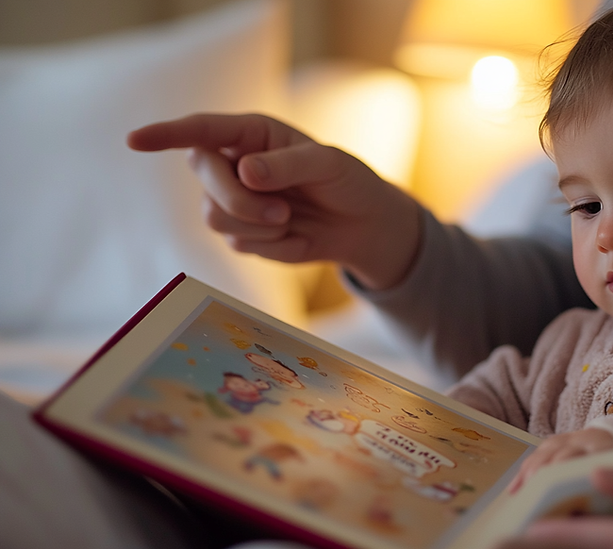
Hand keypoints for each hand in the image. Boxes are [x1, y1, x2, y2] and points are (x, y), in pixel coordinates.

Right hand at [127, 113, 422, 289]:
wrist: (361, 224)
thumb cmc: (347, 182)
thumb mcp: (328, 165)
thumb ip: (288, 165)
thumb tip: (246, 171)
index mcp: (251, 134)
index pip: (201, 131)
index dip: (166, 134)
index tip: (134, 140)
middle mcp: (233, 164)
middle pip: (206, 181)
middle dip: (240, 202)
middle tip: (282, 212)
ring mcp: (232, 200)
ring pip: (215, 217)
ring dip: (259, 226)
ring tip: (291, 219)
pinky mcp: (241, 233)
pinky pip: (239, 244)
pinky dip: (273, 245)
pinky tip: (295, 235)